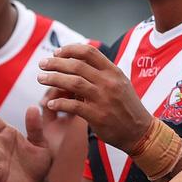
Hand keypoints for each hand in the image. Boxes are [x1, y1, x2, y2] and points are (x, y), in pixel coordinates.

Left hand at [37, 43, 153, 150]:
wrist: (140, 131)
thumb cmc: (126, 107)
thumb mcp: (119, 84)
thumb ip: (100, 74)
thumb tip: (76, 63)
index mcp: (113, 72)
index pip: (89, 52)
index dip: (70, 49)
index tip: (57, 53)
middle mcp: (108, 82)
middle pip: (76, 65)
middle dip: (55, 63)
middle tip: (42, 64)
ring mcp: (103, 99)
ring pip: (73, 83)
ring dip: (53, 79)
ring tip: (41, 78)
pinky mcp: (98, 116)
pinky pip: (73, 106)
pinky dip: (59, 103)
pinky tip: (50, 104)